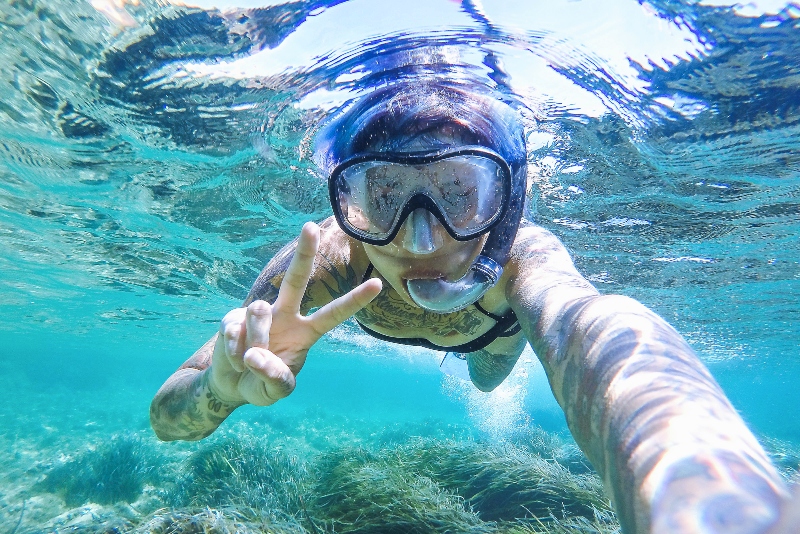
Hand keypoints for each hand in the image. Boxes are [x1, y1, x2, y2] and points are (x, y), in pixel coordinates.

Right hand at [207, 222, 381, 405]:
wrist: (231, 385)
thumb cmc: (262, 384)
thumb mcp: (276, 390)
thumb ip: (274, 377)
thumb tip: (256, 355)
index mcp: (306, 332)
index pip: (334, 314)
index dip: (355, 300)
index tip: (378, 284)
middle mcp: (285, 315)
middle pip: (296, 280)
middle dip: (304, 253)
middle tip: (311, 226)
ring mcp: (258, 314)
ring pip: (260, 312)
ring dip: (256, 341)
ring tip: (250, 360)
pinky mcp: (232, 318)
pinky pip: (235, 331)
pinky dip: (235, 353)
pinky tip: (235, 359)